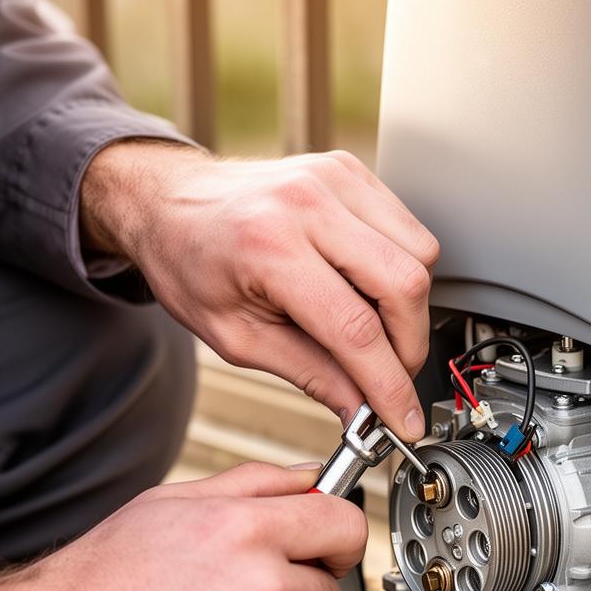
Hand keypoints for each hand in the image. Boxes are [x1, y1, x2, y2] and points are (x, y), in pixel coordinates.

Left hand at [81, 142, 439, 441]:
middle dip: (410, 347)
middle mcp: (307, 203)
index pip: (356, 329)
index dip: (389, 385)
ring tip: (375, 329)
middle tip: (391, 376)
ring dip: (409, 308)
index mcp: (269, 247)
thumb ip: (310, 374)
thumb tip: (362, 411)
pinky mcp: (350, 171)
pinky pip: (409, 229)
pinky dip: (403, 268)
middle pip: (403, 285)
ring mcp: (333, 179)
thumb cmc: (191, 264)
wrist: (170, 202)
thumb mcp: (237, 339)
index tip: (404, 420)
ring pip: (420, 254)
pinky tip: (369, 287)